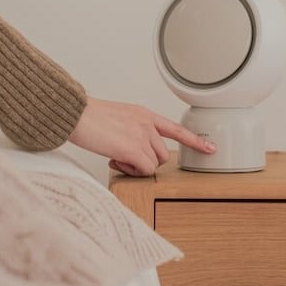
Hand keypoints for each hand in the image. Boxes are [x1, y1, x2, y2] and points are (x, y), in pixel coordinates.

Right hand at [68, 97, 215, 175]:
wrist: (76, 114)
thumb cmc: (90, 118)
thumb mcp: (119, 118)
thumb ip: (134, 130)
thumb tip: (135, 152)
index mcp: (145, 115)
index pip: (176, 129)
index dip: (195, 140)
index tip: (210, 148)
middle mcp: (147, 124)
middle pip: (163, 154)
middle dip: (146, 161)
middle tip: (124, 158)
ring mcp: (142, 135)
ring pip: (154, 163)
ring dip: (137, 166)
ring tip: (118, 158)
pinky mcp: (133, 148)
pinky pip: (144, 170)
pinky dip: (132, 171)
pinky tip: (116, 162)